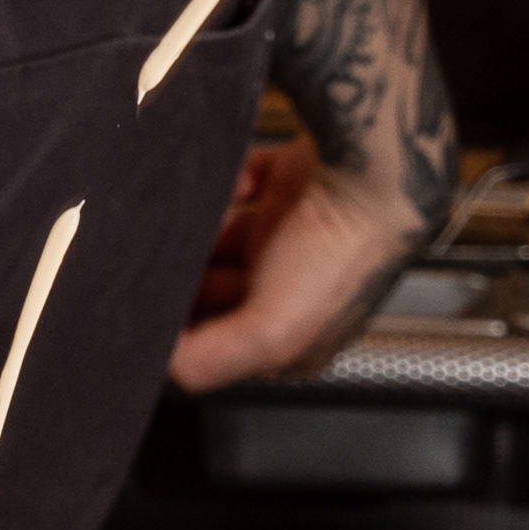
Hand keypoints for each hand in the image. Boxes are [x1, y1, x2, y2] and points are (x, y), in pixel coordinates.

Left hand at [171, 142, 418, 392]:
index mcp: (295, 337)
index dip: (186, 329)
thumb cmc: (339, 256)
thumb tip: (159, 360)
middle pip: (215, 287)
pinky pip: (239, 183)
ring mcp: (292, 234)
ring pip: (223, 236)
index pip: (220, 343)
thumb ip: (208, 359)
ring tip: (200, 218)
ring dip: (205, 227)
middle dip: (192, 274)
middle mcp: (294, 288)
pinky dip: (227, 183)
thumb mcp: (270, 333)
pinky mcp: (289, 184)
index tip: (155, 308)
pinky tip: (235, 186)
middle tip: (168, 259)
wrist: (372, 169)